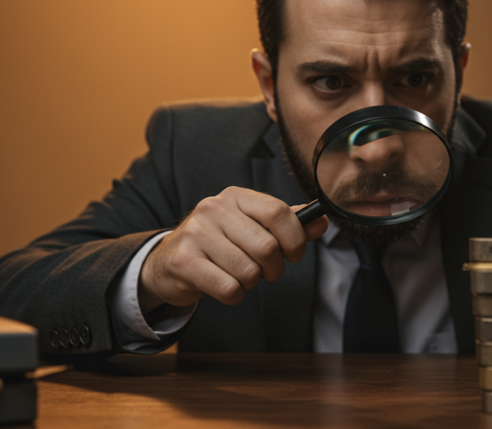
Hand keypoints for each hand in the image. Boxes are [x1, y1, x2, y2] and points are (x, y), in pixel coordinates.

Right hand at [138, 187, 328, 312]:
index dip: (295, 239)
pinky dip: (234, 295)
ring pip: (249, 271)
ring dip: (252, 282)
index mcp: (236, 196)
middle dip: (274, 269)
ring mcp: (196, 234)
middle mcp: (213, 208)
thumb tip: (322, 221)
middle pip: (267, 247)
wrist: (169, 262)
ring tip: (238, 275)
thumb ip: (288, 225)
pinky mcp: (184, 262)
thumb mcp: (252, 227)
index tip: (294, 254)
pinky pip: (229, 289)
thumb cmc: (220, 244)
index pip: (278, 212)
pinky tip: (224, 286)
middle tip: (265, 271)